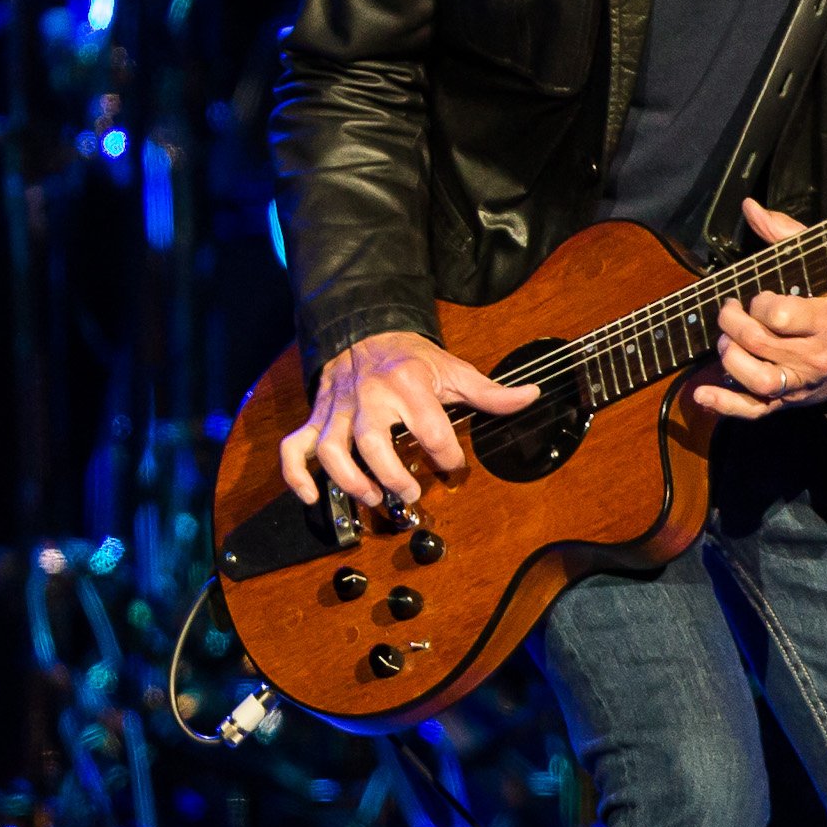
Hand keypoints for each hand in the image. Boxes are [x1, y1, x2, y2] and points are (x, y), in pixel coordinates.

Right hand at [282, 330, 538, 508]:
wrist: (363, 329)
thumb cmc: (410, 358)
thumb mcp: (452, 369)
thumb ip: (490, 391)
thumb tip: (530, 396)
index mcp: (406, 384)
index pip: (430, 429)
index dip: (448, 456)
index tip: (453, 465)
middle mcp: (368, 397)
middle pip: (372, 442)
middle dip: (393, 475)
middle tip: (411, 493)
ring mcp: (338, 410)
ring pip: (332, 450)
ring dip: (350, 481)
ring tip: (373, 497)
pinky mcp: (317, 418)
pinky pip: (296, 448)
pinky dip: (297, 475)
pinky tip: (313, 496)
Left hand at [690, 198, 826, 421]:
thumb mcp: (823, 265)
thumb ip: (785, 235)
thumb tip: (750, 207)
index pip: (778, 315)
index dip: (758, 303)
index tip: (756, 296)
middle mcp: (815, 356)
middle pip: (759, 343)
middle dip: (732, 323)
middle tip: (728, 310)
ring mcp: (802, 383)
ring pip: (758, 380)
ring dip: (730, 359)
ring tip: (725, 341)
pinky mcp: (790, 402)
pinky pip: (756, 411)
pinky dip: (725, 406)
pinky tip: (701, 394)